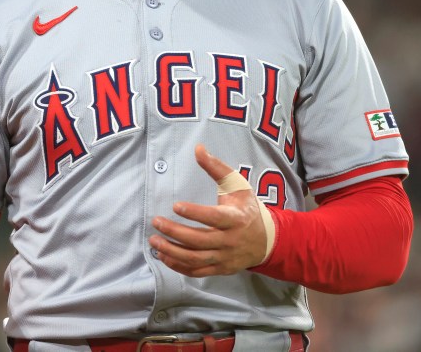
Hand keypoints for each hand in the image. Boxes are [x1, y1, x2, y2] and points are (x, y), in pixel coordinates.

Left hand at [149, 144, 269, 276]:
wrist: (266, 240)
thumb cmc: (247, 208)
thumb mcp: (237, 185)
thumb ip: (216, 167)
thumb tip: (198, 148)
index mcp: (235, 219)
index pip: (213, 217)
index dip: (194, 213)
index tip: (175, 206)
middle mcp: (230, 241)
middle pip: (199, 240)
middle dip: (175, 232)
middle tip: (156, 222)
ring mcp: (224, 258)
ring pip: (195, 259)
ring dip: (172, 251)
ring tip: (154, 240)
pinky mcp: (220, 269)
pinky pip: (197, 271)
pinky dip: (178, 266)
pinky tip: (164, 256)